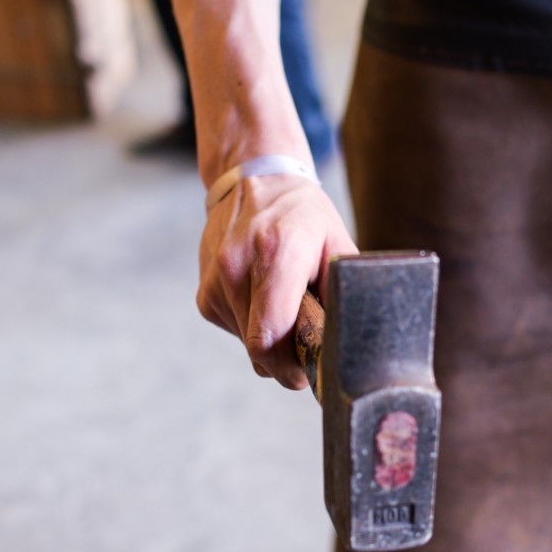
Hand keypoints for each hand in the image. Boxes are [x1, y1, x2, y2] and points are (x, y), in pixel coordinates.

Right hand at [197, 175, 356, 388]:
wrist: (255, 179)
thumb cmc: (303, 215)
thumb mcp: (337, 244)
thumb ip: (341, 294)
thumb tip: (346, 344)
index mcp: (276, 253)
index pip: (269, 337)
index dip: (289, 368)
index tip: (305, 373)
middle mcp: (237, 266)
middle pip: (260, 348)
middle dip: (286, 355)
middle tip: (306, 334)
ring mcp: (215, 281)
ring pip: (247, 344)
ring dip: (270, 338)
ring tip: (285, 301)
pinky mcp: (204, 294)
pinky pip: (235, 331)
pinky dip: (254, 325)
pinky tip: (263, 295)